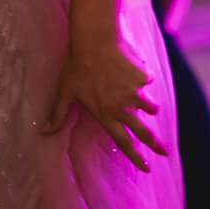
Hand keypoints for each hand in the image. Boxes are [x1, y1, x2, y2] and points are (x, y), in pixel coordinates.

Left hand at [42, 32, 166, 171]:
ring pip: (149, 106)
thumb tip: (44, 132)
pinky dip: (143, 77)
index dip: (136, 156)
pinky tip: (132, 67)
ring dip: (149, 107)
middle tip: (165, 152)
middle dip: (155, 144)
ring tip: (147, 104)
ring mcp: (135, 92)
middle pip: (143, 131)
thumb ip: (59, 114)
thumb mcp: (65, 92)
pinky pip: (147, 81)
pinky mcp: (143, 77)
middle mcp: (123, 107)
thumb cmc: (76, 66)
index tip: (147, 167)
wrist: (94, 41)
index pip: (123, 142)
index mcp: (105, 114)